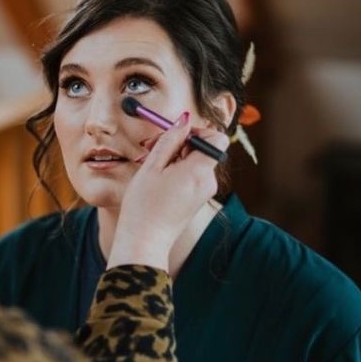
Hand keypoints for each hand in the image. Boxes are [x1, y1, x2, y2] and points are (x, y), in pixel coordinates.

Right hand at [108, 125, 228, 269]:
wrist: (145, 240)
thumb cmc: (144, 205)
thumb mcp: (152, 166)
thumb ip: (170, 140)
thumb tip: (184, 121)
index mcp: (199, 171)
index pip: (216, 138)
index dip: (197, 131)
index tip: (175, 135)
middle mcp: (207, 181)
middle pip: (203, 149)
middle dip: (179, 143)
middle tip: (151, 147)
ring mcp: (204, 191)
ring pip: (195, 161)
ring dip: (174, 157)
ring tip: (151, 166)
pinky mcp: (197, 199)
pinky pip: (192, 174)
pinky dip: (176, 170)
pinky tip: (157, 179)